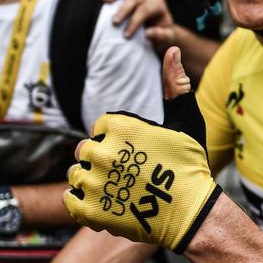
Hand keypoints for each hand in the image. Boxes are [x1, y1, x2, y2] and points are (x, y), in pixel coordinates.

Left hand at [65, 47, 217, 252]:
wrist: (191, 213)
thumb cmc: (189, 166)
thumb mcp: (186, 121)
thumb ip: (174, 84)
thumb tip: (171, 49)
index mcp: (120, 128)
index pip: (100, 127)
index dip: (115, 138)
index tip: (132, 151)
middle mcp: (103, 152)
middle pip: (85, 150)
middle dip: (101, 159)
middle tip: (125, 172)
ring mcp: (95, 183)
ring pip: (76, 175)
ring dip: (89, 180)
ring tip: (113, 188)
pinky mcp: (91, 211)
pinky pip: (70, 201)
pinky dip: (80, 202)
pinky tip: (99, 203)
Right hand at [102, 0, 175, 50]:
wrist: (162, 27)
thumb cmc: (163, 33)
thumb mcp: (167, 37)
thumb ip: (160, 35)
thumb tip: (147, 34)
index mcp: (158, 4)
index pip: (145, 10)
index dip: (135, 21)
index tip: (126, 35)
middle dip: (123, 10)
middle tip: (114, 22)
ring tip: (105, 0)